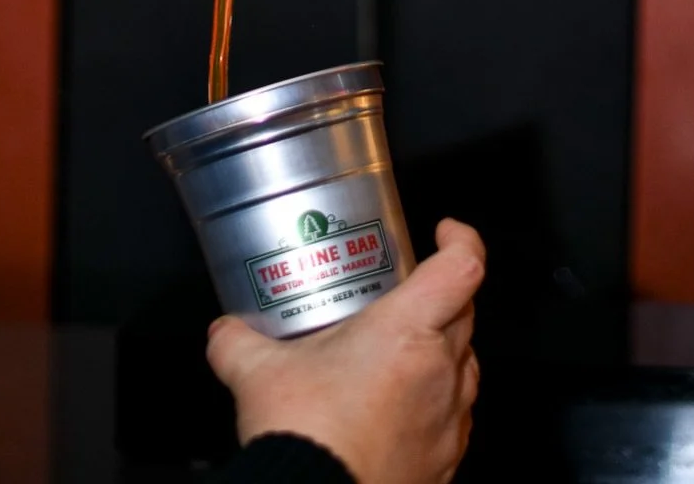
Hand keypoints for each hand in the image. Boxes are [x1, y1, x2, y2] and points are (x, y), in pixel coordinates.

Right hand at [206, 220, 483, 483]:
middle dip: (444, 295)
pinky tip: (396, 409)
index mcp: (407, 334)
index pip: (462, 268)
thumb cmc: (307, 438)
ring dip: (443, 352)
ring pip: (465, 369)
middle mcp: (440, 375)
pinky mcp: (445, 464)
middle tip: (407, 292)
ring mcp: (448, 424)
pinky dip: (434, 404)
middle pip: (467, 314)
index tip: (445, 231)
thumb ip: (237, 341)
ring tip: (401, 352)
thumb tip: (226, 333)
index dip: (461, 240)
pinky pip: (454, 420)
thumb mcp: (257, 374)